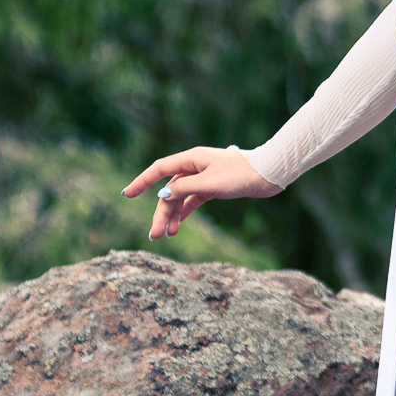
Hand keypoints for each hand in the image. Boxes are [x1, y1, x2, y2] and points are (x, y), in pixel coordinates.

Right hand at [122, 147, 278, 239]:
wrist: (268, 174)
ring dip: (172, 216)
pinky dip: (185, 213)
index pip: (159, 169)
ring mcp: (203, 178)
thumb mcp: (210, 183)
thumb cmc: (240, 174)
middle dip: (160, 212)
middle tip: (154, 235)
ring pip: (180, 197)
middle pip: (169, 190)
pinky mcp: (213, 188)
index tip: (127, 195)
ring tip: (166, 236)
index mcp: (191, 159)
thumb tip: (163, 194)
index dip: (141, 181)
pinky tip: (178, 227)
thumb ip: (184, 188)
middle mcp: (194, 167)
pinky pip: (192, 201)